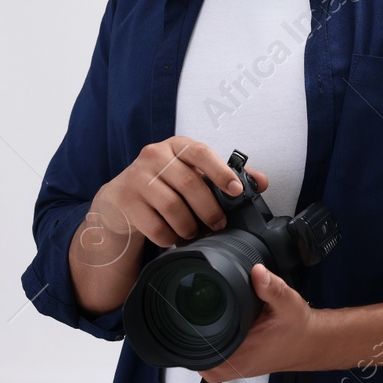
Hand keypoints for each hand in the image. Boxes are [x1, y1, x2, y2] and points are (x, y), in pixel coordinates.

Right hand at [83, 137, 268, 256]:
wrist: (121, 196)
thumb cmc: (166, 183)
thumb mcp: (193, 173)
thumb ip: (226, 176)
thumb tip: (262, 182)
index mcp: (177, 145)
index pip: (201, 152)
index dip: (221, 172)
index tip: (237, 191)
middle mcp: (155, 155)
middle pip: (189, 184)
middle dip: (209, 209)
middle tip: (218, 224)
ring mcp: (137, 177)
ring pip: (173, 207)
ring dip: (189, 226)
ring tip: (195, 232)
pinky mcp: (126, 200)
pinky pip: (156, 226)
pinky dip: (170, 237)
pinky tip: (174, 237)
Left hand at [200, 264, 320, 382]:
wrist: (309, 343)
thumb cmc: (298, 328)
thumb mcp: (287, 303)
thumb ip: (271, 287)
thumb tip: (257, 272)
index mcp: (239, 355)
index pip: (195, 344)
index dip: (191, 322)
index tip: (195, 305)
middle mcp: (231, 367)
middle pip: (191, 346)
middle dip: (194, 323)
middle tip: (211, 305)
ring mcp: (230, 369)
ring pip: (198, 351)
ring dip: (201, 331)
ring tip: (217, 313)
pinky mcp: (232, 367)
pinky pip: (209, 354)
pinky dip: (210, 338)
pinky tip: (221, 324)